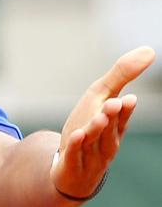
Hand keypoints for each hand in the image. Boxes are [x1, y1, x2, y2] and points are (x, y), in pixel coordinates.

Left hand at [50, 46, 155, 198]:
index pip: (122, 117)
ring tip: (99, 116)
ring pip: (94, 141)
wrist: (72, 171)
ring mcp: (89, 155)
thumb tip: (149, 50)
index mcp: (115, 127)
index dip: (125, 109)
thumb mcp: (101, 99)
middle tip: (115, 102)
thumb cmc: (89, 128)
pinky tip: (76, 135)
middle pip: (109, 128)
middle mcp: (105, 142)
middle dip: (113, 116)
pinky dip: (76, 146)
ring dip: (97, 129)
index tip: (130, 98)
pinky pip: (74, 154)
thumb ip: (121, 76)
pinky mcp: (72, 165)